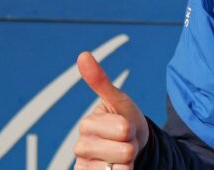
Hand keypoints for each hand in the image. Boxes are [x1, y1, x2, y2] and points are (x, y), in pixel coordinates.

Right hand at [73, 51, 148, 169]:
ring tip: (123, 154)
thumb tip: (83, 55)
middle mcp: (82, 147)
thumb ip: (101, 81)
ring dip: (130, 162)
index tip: (126, 125)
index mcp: (87, 125)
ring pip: (123, 168)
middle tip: (125, 141)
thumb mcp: (119, 100)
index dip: (132, 128)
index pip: (123, 129)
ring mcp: (86, 166)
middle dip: (132, 145)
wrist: (132, 145)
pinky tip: (118, 168)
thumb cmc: (124, 120)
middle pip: (125, 151)